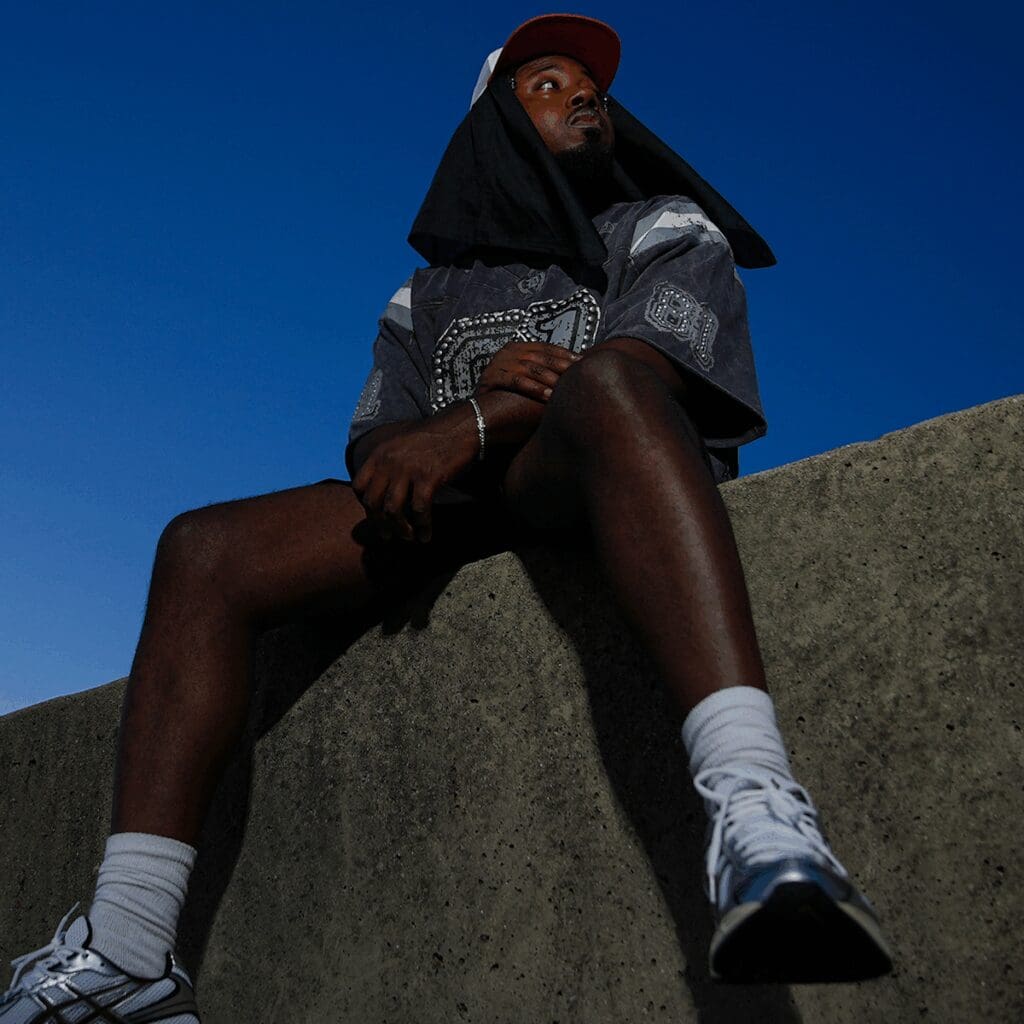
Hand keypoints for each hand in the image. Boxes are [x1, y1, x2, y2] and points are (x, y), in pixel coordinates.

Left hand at [351, 408, 476, 543]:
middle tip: (387, 536)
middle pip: (372, 502)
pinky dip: (422, 526)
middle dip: (379, 524)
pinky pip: (419, 510)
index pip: (359, 486)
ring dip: (400, 529)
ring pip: (393, 510)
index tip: (376, 515)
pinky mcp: (428, 478)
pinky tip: (427, 534)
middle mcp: (389, 462)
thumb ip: (389, 461)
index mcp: (380, 453)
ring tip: (408, 537)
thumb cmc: (435, 437)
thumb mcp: (402, 443)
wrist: (461, 427)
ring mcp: (408, 470)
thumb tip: (384, 487)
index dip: (365, 505)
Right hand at [476, 342, 579, 401]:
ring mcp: (497, 363)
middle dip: (561, 364)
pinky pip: (516, 382)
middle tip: (578, 373)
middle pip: (539, 356)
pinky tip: (548, 397)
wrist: (477, 416)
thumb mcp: (526, 380)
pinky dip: (534, 389)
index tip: (582, 360)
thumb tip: (571, 373)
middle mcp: (507, 352)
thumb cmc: (507, 399)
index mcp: (517, 348)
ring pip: (529, 367)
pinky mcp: (490, 378)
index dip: (564, 353)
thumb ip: (542, 373)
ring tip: (565, 387)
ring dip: (550, 378)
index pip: (545, 347)